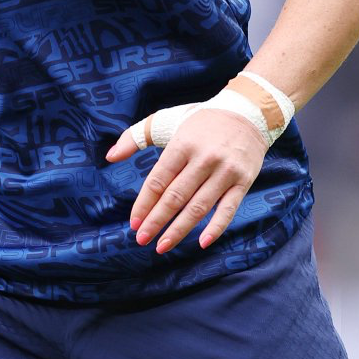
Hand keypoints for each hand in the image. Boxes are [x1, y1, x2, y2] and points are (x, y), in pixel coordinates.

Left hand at [106, 107, 265, 251]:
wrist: (248, 112)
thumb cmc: (200, 121)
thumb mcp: (165, 120)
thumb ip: (135, 137)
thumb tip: (110, 156)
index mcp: (182, 144)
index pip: (158, 180)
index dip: (144, 204)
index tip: (133, 223)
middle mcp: (204, 159)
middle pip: (176, 197)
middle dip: (156, 221)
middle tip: (141, 239)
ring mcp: (225, 171)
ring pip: (199, 207)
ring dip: (179, 230)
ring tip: (162, 246)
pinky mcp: (244, 181)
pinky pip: (229, 209)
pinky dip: (216, 227)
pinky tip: (202, 243)